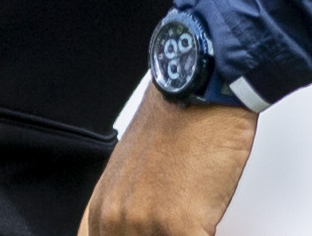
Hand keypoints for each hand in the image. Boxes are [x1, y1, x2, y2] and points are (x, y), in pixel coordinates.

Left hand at [78, 88, 256, 235]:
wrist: (202, 90)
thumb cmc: (178, 120)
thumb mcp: (134, 166)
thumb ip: (128, 203)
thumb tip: (139, 227)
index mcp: (103, 208)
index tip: (153, 229)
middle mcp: (117, 218)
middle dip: (163, 233)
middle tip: (177, 222)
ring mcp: (146, 223)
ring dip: (186, 231)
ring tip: (196, 216)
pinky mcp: (178, 226)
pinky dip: (206, 232)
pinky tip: (208, 220)